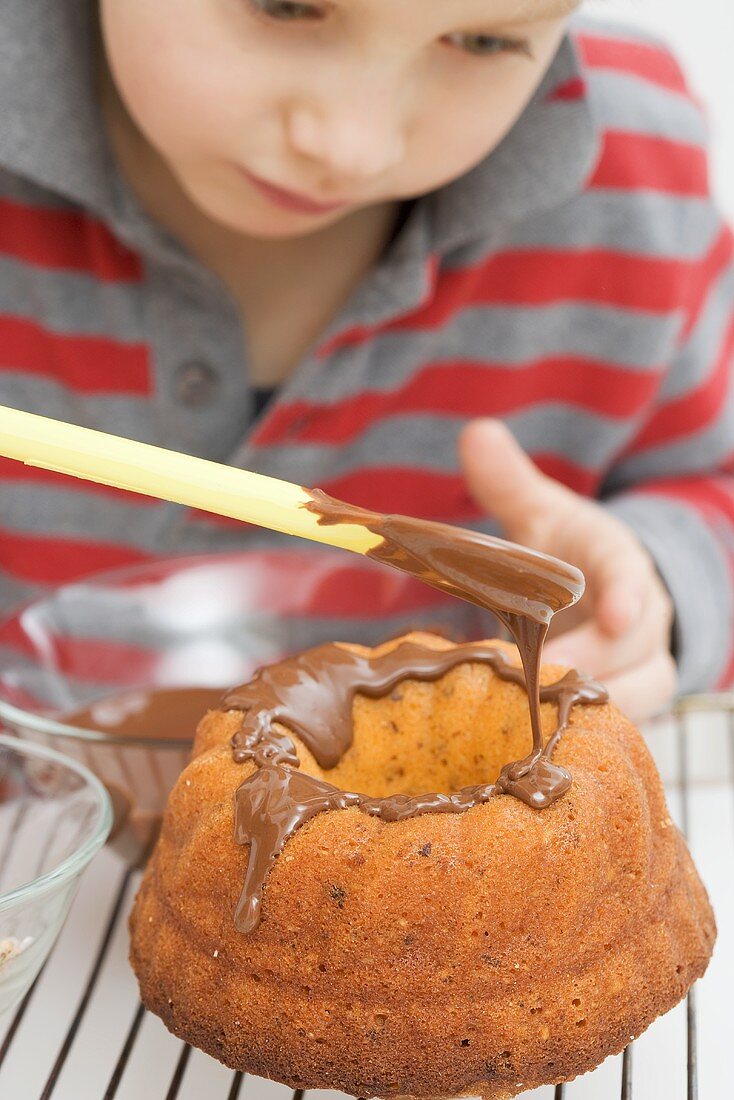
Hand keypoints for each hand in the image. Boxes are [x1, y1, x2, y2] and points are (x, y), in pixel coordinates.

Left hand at [459, 419, 676, 721]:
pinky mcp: (627, 708)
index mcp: (623, 566)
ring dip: (586, 708)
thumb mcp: (545, 515)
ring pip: (632, 699)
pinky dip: (581, 736)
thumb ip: (512, 483)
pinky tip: (536, 749)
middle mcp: (643, 623)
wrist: (610, 595)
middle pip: (635, 651)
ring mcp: (642, 671)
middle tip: (541, 680)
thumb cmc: (570, 554)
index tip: (616, 615)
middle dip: (591, 666)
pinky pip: (614, 728)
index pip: (633, 578)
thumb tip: (475, 434)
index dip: (627, 596)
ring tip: (533, 720)